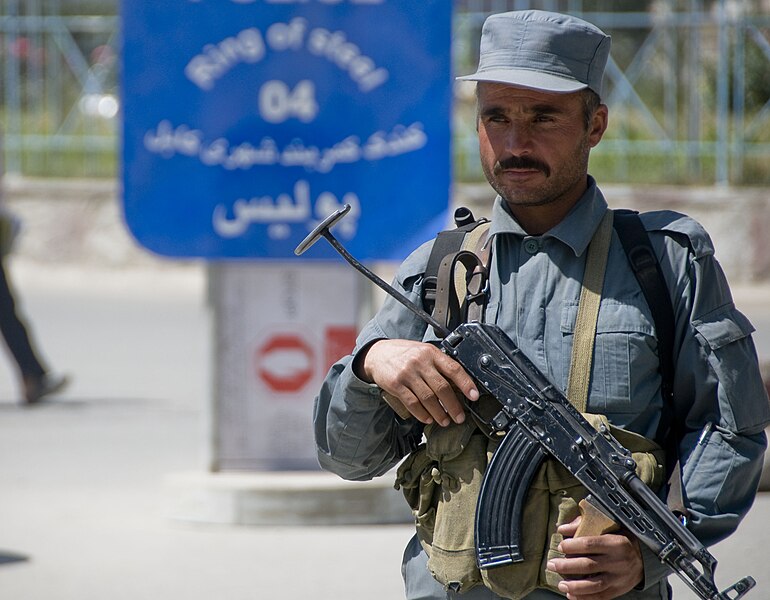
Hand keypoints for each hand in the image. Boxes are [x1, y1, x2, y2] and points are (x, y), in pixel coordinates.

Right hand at [359, 339, 478, 425]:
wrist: (377, 354)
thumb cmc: (404, 353)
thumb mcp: (423, 351)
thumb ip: (438, 363)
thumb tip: (458, 384)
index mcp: (431, 352)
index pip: (453, 368)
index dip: (466, 383)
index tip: (474, 396)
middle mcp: (420, 362)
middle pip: (442, 387)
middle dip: (453, 405)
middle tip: (459, 417)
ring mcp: (407, 373)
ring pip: (428, 398)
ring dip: (439, 413)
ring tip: (445, 421)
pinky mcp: (396, 384)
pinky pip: (412, 403)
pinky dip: (422, 414)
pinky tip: (428, 418)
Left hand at [546, 515, 643, 599]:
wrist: (644, 557)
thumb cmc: (620, 538)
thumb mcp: (608, 526)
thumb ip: (584, 525)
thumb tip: (562, 528)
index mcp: (615, 543)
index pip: (590, 544)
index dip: (572, 546)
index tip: (560, 546)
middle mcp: (617, 561)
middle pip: (588, 565)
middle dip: (566, 566)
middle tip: (552, 565)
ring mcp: (618, 578)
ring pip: (594, 584)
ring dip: (574, 586)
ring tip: (560, 584)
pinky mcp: (618, 590)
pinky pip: (600, 596)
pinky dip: (584, 597)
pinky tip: (572, 595)